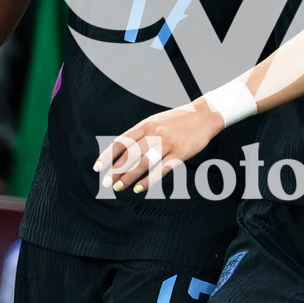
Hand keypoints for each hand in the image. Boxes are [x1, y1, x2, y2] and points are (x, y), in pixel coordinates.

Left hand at [94, 99, 224, 193]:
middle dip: (116, 170)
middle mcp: (154, 133)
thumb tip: (124, 149)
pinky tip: (139, 188)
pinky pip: (161, 169)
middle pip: (130, 154)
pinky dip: (149, 180)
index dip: (108, 155)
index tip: (97, 166)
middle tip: (106, 183)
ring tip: (118, 187)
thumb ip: (142, 134)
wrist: (205, 114)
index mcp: (146, 125)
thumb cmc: (179, 120)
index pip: (122, 141)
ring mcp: (167, 143)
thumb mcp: (157, 121)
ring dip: (129, 176)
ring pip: (143, 162)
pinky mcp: (180, 153)